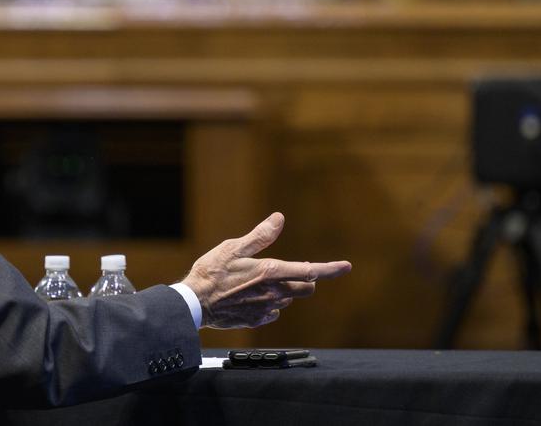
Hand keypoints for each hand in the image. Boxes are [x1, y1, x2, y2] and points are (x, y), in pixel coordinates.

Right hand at [181, 212, 350, 328]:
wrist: (194, 304)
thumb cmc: (211, 272)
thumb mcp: (233, 247)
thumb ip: (260, 236)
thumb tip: (279, 219)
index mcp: (271, 272)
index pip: (310, 271)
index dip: (331, 269)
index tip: (346, 267)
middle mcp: (274, 293)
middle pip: (306, 289)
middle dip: (305, 280)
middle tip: (291, 271)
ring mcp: (266, 309)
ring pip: (288, 300)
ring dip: (284, 291)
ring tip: (259, 282)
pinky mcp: (256, 321)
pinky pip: (273, 313)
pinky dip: (269, 305)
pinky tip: (252, 298)